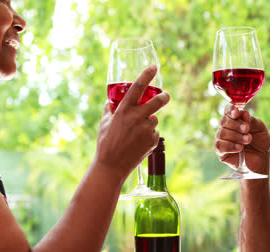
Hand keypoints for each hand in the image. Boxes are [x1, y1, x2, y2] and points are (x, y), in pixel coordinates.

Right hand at [94, 65, 169, 179]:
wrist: (112, 165)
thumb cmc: (105, 143)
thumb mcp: (104, 123)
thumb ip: (109, 110)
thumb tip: (111, 101)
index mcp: (124, 110)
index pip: (138, 87)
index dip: (147, 75)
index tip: (154, 67)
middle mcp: (137, 117)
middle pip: (159, 101)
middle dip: (164, 96)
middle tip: (165, 96)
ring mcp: (146, 130)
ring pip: (154, 120)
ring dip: (149, 123)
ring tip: (135, 134)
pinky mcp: (153, 141)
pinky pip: (154, 133)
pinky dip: (148, 135)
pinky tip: (138, 143)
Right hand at [215, 105, 269, 174]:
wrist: (261, 159)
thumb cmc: (260, 142)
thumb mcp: (260, 129)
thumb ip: (251, 121)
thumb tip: (243, 112)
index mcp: (235, 119)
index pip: (228, 111)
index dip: (230, 110)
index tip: (237, 113)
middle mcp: (226, 128)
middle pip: (224, 121)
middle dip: (236, 124)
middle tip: (247, 129)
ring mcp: (222, 139)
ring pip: (222, 133)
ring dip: (236, 136)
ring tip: (248, 140)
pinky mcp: (220, 151)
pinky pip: (219, 145)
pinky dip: (230, 146)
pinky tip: (240, 148)